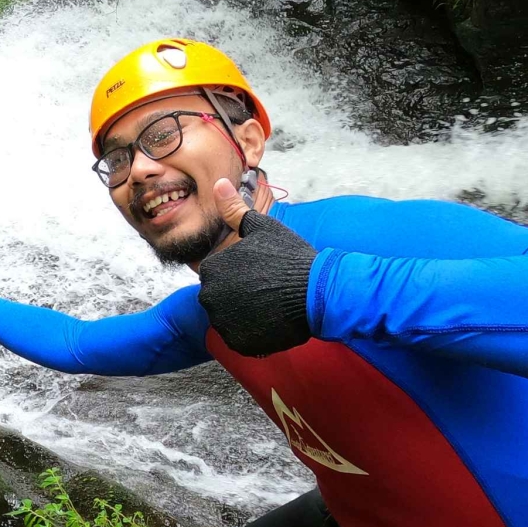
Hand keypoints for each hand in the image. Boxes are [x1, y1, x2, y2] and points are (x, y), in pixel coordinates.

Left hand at [197, 178, 317, 356]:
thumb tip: (218, 183)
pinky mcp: (239, 343)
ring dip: (247, 317)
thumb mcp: (262, 228)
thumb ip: (234, 210)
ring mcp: (223, 321)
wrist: (317, 291)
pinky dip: (254, 335)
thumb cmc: (291, 257)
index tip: (262, 275)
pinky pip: (241, 340)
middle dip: (240, 297)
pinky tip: (272, 323)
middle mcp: (209, 296)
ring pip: (231, 321)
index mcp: (211, 268)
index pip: (219, 277)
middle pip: (221, 300)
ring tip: (271, 307)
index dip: (241, 276)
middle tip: (268, 292)